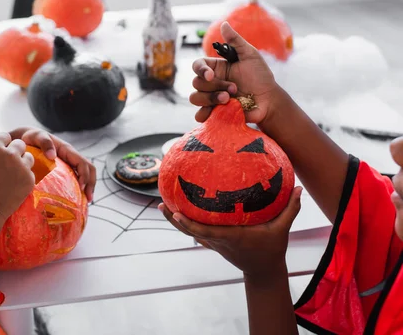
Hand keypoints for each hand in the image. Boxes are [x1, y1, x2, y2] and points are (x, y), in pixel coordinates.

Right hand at [0, 133, 34, 219]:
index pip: (4, 135)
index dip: (2, 142)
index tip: (1, 149)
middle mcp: (10, 154)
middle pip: (20, 144)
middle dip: (15, 150)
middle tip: (8, 161)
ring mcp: (22, 167)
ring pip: (28, 156)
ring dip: (22, 161)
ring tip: (12, 173)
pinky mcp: (30, 179)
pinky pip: (30, 172)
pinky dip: (24, 176)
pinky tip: (15, 184)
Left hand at [10, 127, 96, 200]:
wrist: (24, 139)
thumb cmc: (32, 137)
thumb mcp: (37, 136)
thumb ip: (45, 143)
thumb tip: (52, 156)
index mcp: (68, 150)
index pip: (83, 163)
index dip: (85, 175)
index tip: (81, 187)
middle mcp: (70, 158)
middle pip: (89, 170)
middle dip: (91, 184)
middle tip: (88, 199)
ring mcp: (68, 164)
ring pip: (84, 176)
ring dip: (87, 188)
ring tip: (85, 202)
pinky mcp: (63, 171)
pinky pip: (74, 179)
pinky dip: (77, 189)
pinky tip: (74, 200)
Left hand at [159, 187, 302, 279]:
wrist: (264, 271)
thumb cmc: (272, 249)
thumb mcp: (282, 230)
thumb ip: (290, 209)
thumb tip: (300, 188)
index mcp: (232, 237)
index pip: (207, 232)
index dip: (190, 224)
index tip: (177, 213)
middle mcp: (219, 241)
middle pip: (191, 232)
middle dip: (175, 220)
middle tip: (162, 204)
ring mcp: (215, 244)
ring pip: (189, 233)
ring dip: (174, 222)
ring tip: (161, 206)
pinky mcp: (214, 244)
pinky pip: (195, 233)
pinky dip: (184, 224)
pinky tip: (175, 212)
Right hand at [190, 22, 280, 124]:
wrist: (268, 100)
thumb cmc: (261, 76)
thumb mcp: (250, 55)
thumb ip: (236, 41)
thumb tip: (224, 24)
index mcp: (216, 68)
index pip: (197, 66)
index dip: (200, 70)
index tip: (211, 75)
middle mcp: (211, 82)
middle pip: (196, 83)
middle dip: (214, 86)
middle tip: (234, 88)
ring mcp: (211, 98)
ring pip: (195, 98)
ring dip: (210, 99)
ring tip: (229, 100)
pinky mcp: (214, 113)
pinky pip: (199, 115)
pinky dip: (204, 114)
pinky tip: (216, 112)